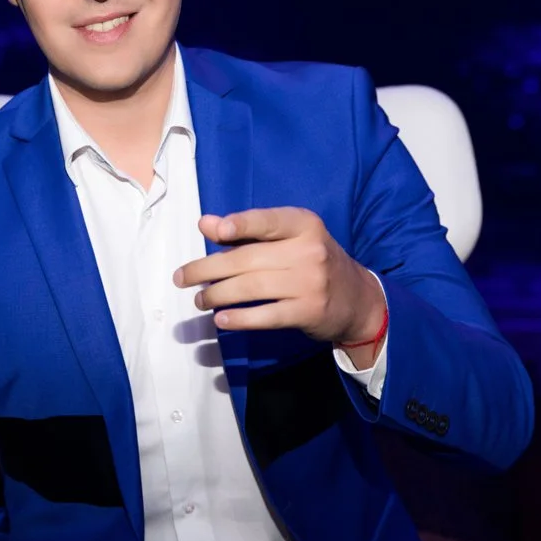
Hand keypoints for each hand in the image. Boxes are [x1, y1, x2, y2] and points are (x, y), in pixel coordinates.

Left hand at [173, 207, 384, 344]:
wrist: (358, 299)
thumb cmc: (312, 262)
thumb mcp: (289, 238)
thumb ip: (248, 230)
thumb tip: (206, 223)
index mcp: (304, 224)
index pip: (268, 220)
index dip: (242, 224)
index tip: (215, 230)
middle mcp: (309, 250)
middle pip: (248, 259)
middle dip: (208, 269)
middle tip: (182, 278)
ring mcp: (310, 283)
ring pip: (252, 288)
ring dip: (218, 295)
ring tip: (199, 299)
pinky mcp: (309, 312)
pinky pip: (267, 315)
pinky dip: (240, 318)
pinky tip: (221, 319)